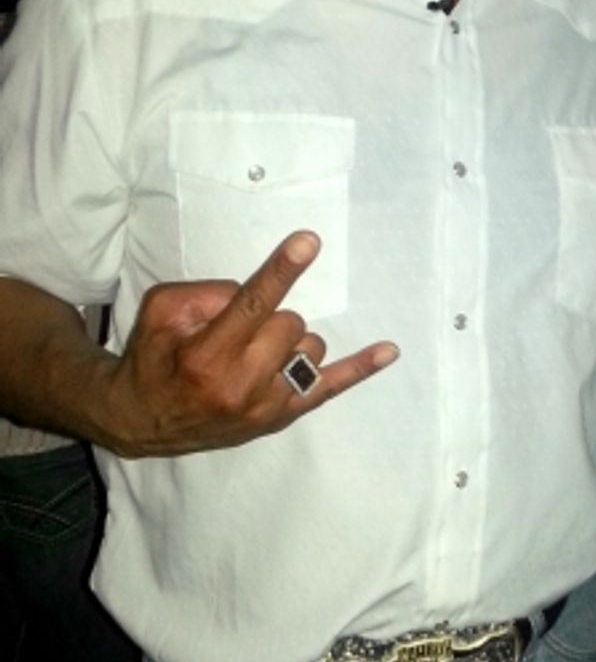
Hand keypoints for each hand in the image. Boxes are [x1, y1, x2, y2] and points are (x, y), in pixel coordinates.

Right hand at [94, 231, 397, 457]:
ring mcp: (266, 406)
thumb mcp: (160, 310)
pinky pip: (330, 389)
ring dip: (289, 340)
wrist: (142, 420)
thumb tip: (254, 291)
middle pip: (290, 323)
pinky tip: (388, 350)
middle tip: (238, 330)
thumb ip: (206, 292)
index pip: (254, 304)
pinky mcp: (282, 416)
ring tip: (253, 352)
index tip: (309, 241)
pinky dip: (359, 368)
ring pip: (310, 348)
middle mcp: (241, 385)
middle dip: (270, 315)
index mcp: (207, 355)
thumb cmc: (153, 357)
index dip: (282, 271)